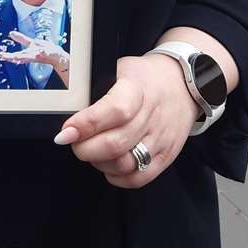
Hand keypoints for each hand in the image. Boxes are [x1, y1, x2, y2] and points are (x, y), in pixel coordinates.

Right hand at [0, 31, 69, 84]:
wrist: (56, 55)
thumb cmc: (42, 49)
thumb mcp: (30, 42)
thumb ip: (21, 38)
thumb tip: (10, 33)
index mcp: (27, 53)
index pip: (15, 55)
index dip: (7, 55)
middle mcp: (32, 55)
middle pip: (20, 57)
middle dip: (12, 57)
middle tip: (3, 57)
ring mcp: (39, 55)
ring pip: (31, 57)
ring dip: (25, 57)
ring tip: (17, 58)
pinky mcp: (47, 53)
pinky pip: (44, 53)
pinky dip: (42, 52)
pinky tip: (40, 50)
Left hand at [54, 55, 199, 187]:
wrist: (182, 84)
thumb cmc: (144, 77)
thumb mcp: (119, 69)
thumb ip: (97, 88)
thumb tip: (68, 111)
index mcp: (137, 88)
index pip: (113, 111)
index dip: (86, 124)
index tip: (65, 132)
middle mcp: (151, 115)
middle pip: (115, 144)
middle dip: (85, 149)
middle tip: (72, 142)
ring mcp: (161, 138)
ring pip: (125, 164)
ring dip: (99, 163)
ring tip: (91, 151)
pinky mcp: (167, 156)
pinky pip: (139, 178)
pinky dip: (117, 177)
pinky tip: (108, 164)